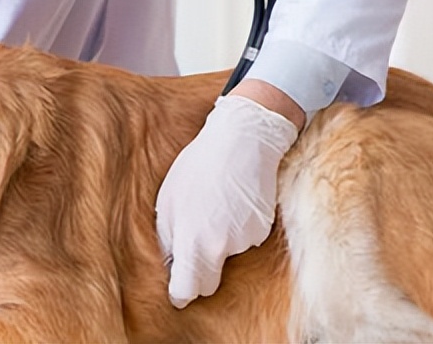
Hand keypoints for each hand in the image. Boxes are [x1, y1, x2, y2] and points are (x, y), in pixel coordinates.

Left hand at [154, 93, 298, 307]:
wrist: (243, 140)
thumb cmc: (199, 166)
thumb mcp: (169, 200)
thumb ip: (168, 237)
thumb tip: (170, 264)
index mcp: (192, 241)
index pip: (187, 289)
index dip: (181, 293)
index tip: (178, 292)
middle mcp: (221, 246)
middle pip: (210, 281)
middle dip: (201, 271)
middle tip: (194, 244)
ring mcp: (246, 239)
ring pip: (227, 254)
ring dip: (221, 240)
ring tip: (216, 203)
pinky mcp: (263, 229)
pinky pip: (245, 237)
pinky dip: (239, 226)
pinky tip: (235, 200)